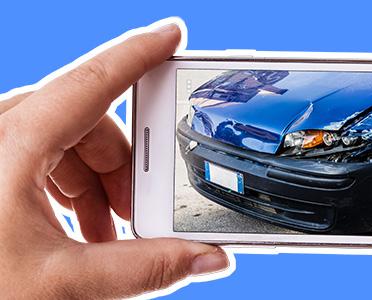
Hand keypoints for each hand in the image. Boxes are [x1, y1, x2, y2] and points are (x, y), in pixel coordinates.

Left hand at [0, 23, 227, 298]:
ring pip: (68, 141)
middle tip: (139, 211)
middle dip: (123, 166)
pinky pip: (45, 157)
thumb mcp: (61, 281)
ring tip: (107, 233)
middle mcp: (0, 134)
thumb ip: (143, 269)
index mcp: (12, 143)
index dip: (140, 54)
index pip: (93, 82)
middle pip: (87, 121)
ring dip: (99, 184)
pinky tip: (80, 228)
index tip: (172, 36)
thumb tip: (205, 255)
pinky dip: (74, 188)